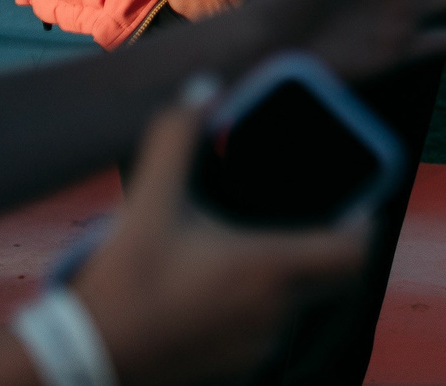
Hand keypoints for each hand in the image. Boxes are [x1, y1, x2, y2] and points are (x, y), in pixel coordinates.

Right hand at [68, 86, 367, 385]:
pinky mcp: (237, 369)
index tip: (352, 206)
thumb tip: (202, 88)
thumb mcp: (147, 204)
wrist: (84, 360)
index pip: (354, 253)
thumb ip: (176, 138)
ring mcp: (258, 346)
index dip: (361, 227)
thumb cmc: (122, 284)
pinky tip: (226, 289)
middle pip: (334, 279)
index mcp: (268, 269)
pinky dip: (261, 310)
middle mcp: (275, 312)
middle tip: (308, 221)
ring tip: (254, 250)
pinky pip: (268, 333)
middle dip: (328, 249)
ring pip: (299, 306)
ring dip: (290, 280)